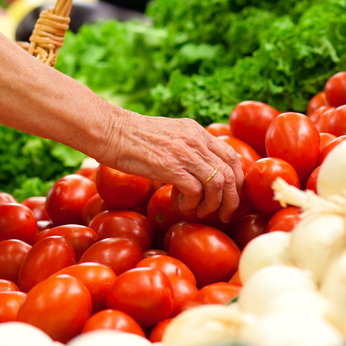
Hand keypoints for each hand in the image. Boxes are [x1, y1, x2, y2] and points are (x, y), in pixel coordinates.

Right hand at [98, 112, 243, 221]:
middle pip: (230, 173)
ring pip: (218, 184)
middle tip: (225, 214)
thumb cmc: (131, 138)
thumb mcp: (167, 135)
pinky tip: (182, 206)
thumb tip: (194, 174)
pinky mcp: (170, 166)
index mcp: (196, 131)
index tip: (231, 197)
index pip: (231, 156)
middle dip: (232, 199)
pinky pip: (196, 191)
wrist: (109, 131)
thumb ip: (184, 148)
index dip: (237, 181)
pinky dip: (193, 204)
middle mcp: (195, 139)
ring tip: (200, 212)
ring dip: (213, 205)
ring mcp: (184, 152)